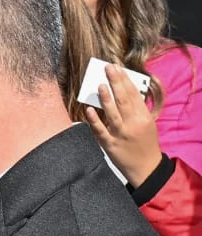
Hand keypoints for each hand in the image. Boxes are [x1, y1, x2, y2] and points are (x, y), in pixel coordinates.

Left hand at [85, 65, 161, 185]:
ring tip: (100, 85)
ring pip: (113, 114)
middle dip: (116, 83)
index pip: (134, 95)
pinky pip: (101, 131)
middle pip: (124, 100)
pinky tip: (88, 110)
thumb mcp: (147, 123)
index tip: (117, 67)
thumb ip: (137, 108)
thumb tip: (124, 89)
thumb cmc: (145, 142)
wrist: (146, 168)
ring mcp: (120, 134)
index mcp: (143, 117)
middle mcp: (133, 124)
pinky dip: (94, 120)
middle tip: (108, 68)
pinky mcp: (109, 144)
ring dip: (106, 99)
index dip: (125, 80)